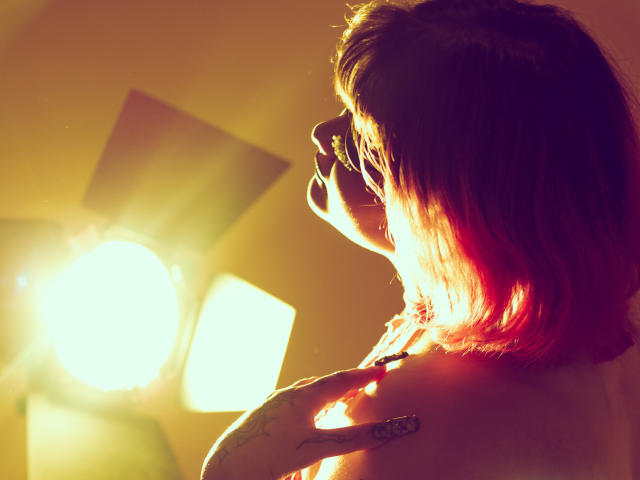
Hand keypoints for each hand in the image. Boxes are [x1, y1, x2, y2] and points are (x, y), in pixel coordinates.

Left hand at [201, 365, 419, 479]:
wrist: (227, 468)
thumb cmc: (270, 456)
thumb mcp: (315, 448)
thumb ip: (351, 439)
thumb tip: (388, 430)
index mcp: (302, 398)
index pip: (340, 382)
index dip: (361, 376)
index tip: (380, 370)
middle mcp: (287, 397)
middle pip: (321, 384)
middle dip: (343, 383)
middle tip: (361, 381)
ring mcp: (272, 407)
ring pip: (303, 394)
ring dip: (322, 393)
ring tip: (334, 395)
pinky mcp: (261, 420)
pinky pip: (288, 407)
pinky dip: (304, 406)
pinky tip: (301, 416)